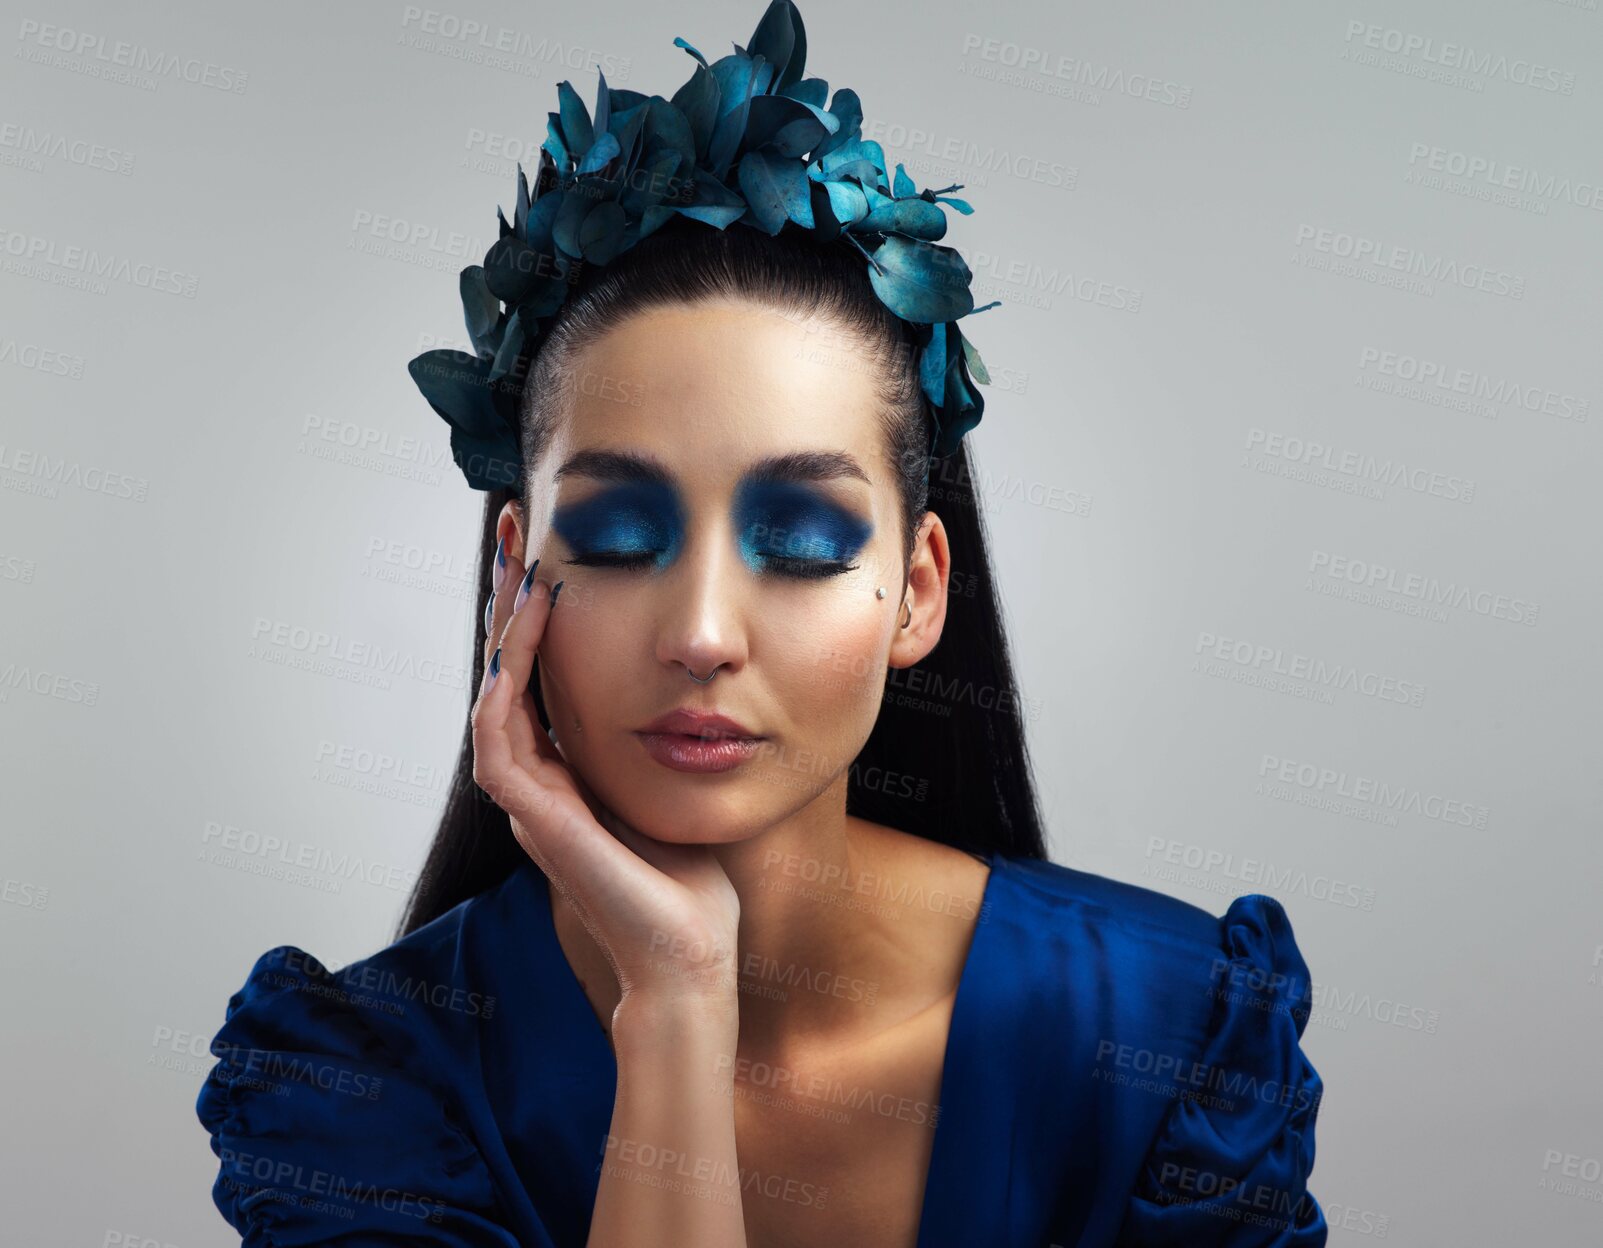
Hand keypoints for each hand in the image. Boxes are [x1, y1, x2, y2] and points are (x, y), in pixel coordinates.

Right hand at [472, 551, 740, 1010]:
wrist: (692, 953)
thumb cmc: (694, 878)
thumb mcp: (676, 782)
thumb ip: (659, 738)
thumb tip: (688, 680)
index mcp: (566, 772)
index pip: (539, 676)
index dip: (536, 616)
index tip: (550, 551)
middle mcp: (538, 780)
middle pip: (507, 674)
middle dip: (508, 603)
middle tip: (514, 532)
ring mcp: (529, 801)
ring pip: (493, 698)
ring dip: (504, 632)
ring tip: (523, 569)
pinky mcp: (533, 821)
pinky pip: (498, 741)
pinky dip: (505, 688)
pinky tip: (526, 639)